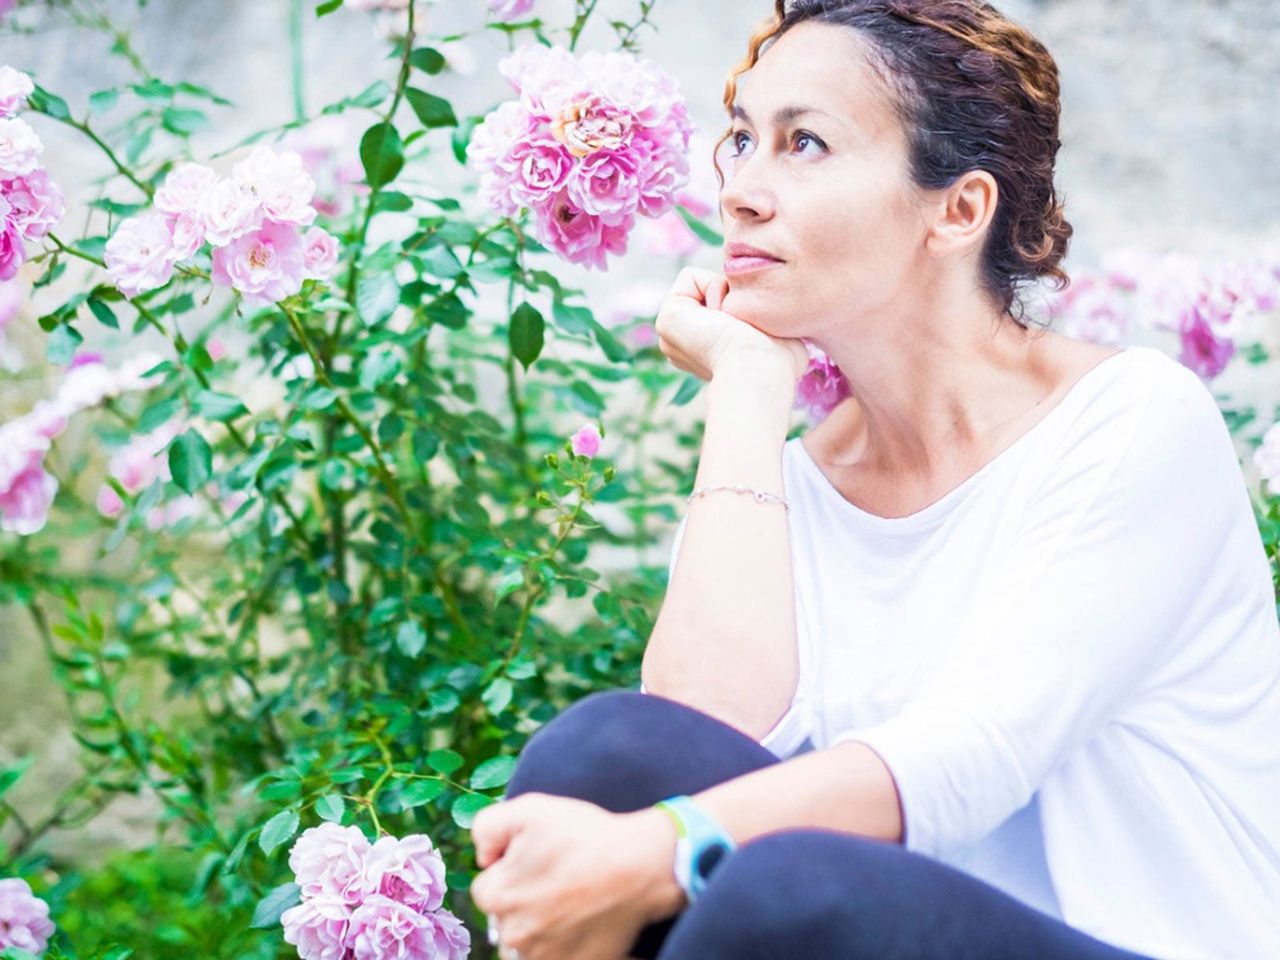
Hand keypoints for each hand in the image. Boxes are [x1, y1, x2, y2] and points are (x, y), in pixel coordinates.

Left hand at [470, 793, 683, 959]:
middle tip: (559, 878)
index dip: (512, 869)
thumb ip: (487, 828)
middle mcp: (513, 934)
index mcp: (496, 897)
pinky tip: (582, 921)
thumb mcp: (529, 809)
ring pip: (529, 941)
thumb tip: (484, 858)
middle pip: (507, 917)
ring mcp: (542, 956)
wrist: (639, 867)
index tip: (539, 860)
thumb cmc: (584, 836)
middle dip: (525, 899)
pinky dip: (564, 942)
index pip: (487, 887)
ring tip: (571, 902)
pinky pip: (555, 955)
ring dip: (541, 925)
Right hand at [654, 266, 809, 383]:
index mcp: (706, 353)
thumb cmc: (778, 361)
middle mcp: (685, 345)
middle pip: (711, 294)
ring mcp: (671, 333)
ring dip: (726, 298)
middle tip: (745, 329)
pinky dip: (714, 288)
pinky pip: (690, 277)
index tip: (753, 334)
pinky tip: (722, 318)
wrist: (759, 369)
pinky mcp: (666, 318)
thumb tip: (774, 313)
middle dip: (732, 301)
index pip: (724, 308)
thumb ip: (768, 321)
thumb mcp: (778, 335)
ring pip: (703, 286)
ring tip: (733, 326)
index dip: (743, 309)